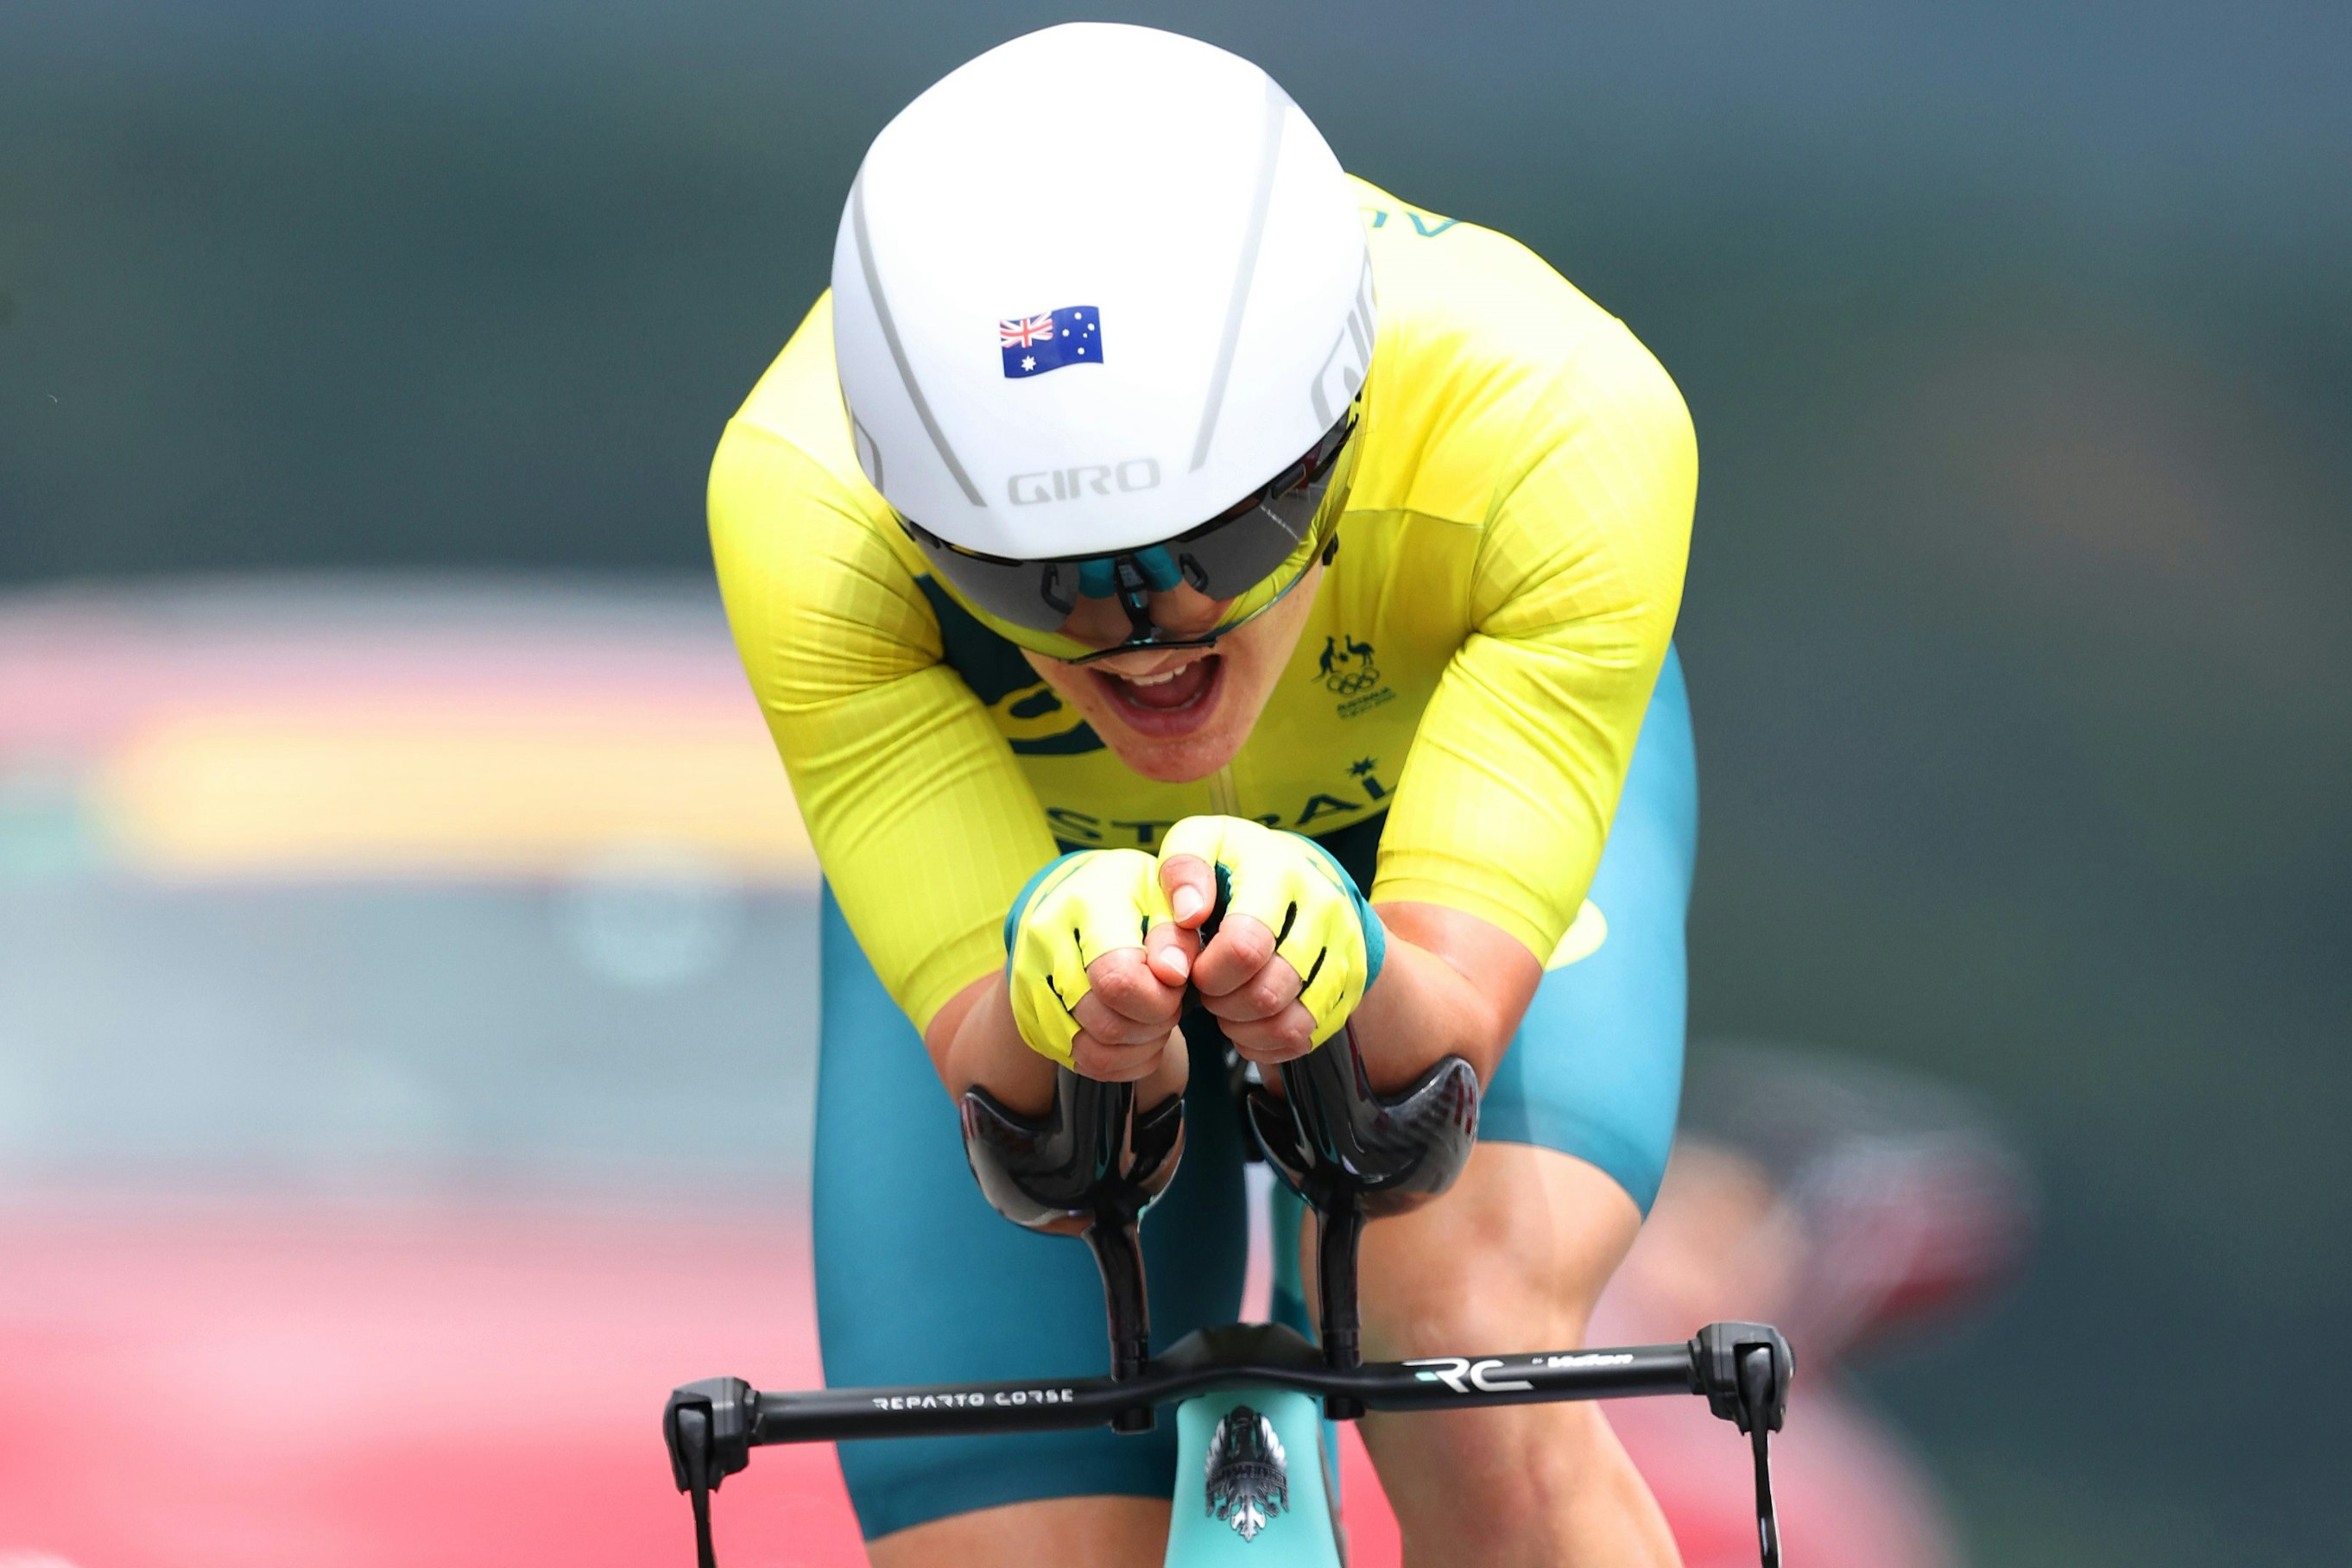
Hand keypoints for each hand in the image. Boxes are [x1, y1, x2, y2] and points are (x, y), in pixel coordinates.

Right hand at [1004, 849, 1200, 1078]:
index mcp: (1083, 907)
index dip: (1160, 995)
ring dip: (1141, 1045)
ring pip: (1095, 1053)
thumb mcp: (1164, 889)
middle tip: (1171, 998)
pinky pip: (1085, 1065)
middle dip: (1155, 1021)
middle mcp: (1044, 947)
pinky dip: (1125, 1061)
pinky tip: (1138, 1034)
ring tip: (1155, 1016)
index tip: (1177, 979)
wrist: (1071, 899)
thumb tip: (1172, 972)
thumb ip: (1180, 921)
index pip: (1118, 979)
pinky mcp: (1031, 1019)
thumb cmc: (1129, 893)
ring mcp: (1028, 986)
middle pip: (1107, 1024)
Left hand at [1155, 816, 1385, 1065]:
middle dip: (1222, 1001)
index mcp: (1281, 873)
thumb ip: (1182, 870)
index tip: (1195, 965)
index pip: (1245, 947)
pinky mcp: (1349, 986)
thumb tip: (1188, 915)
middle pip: (1268, 993)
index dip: (1209, 971)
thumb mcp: (1204, 844)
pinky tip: (1248, 1020)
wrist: (1305, 873)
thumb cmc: (1238, 865)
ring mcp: (1344, 951)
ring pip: (1289, 1024)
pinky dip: (1266, 1042)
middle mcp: (1323, 911)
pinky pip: (1304, 1038)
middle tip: (1207, 987)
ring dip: (1243, 1027)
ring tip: (1226, 1004)